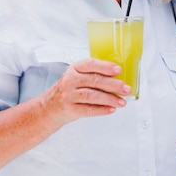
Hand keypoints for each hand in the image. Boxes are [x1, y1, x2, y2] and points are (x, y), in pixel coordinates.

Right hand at [0, 59, 128, 175]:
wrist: (48, 108)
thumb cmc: (69, 90)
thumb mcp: (77, 76)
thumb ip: (94, 75)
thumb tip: (120, 77)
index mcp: (74, 68)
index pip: (91, 64)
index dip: (105, 66)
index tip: (118, 70)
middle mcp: (70, 80)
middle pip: (94, 81)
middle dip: (113, 85)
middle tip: (126, 88)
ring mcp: (69, 95)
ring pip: (93, 96)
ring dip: (110, 99)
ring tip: (122, 102)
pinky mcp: (69, 109)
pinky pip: (88, 110)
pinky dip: (101, 110)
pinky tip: (111, 110)